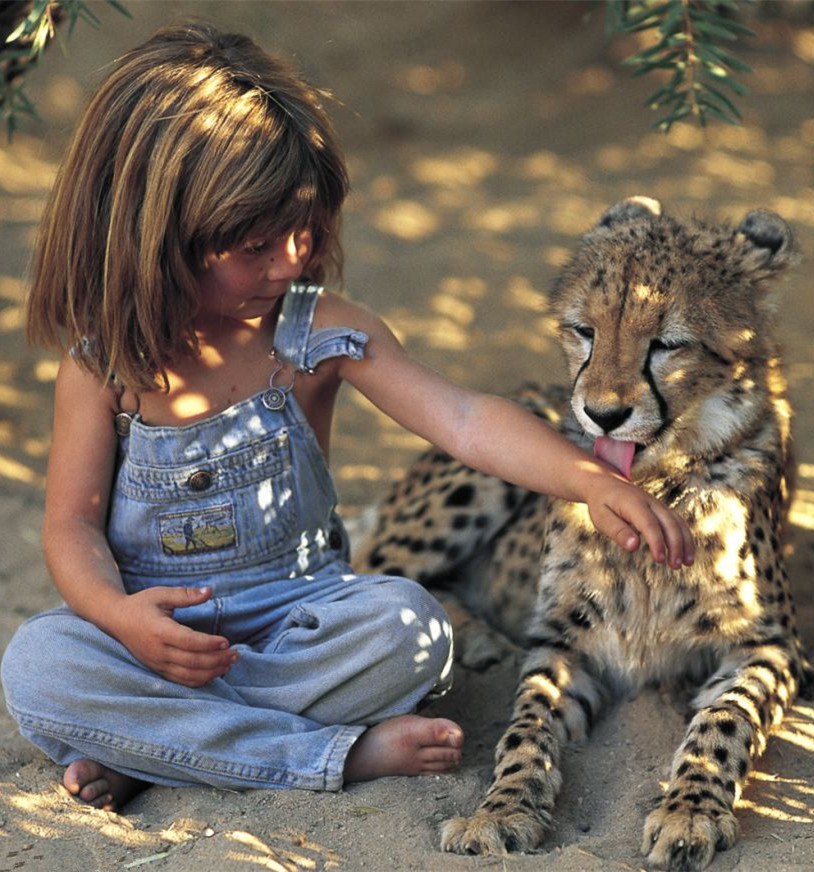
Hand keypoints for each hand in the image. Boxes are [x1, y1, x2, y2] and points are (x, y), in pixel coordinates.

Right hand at [110, 586, 237, 686]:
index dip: (209, 644)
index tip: (227, 641)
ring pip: (188, 675)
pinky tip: (215, 673)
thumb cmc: (141, 605)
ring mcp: (157, 663)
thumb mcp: (162, 594)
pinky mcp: (158, 670)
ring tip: (229, 664)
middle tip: (236, 654)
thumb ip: (186, 594)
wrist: (115, 620)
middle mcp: (158, 651)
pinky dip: (199, 680)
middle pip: (192, 661)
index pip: (188, 641)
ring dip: (211, 672)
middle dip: (217, 660)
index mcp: (159, 631)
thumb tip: (210, 591)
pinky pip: (181, 680)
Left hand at [585, 474, 693, 568]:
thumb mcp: (601, 517)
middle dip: (675, 545)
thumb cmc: (601, 504)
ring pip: (677, 522)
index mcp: (633, 504)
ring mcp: (658, 505)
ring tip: (687, 564)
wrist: (605, 484)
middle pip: (669, 523)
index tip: (659, 560)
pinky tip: (686, 554)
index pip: (649, 524)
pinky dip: (684, 537)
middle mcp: (650, 502)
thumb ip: (617, 531)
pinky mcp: (661, 510)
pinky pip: (677, 522)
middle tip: (675, 567)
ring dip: (684, 542)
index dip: (656, 542)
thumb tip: (634, 546)